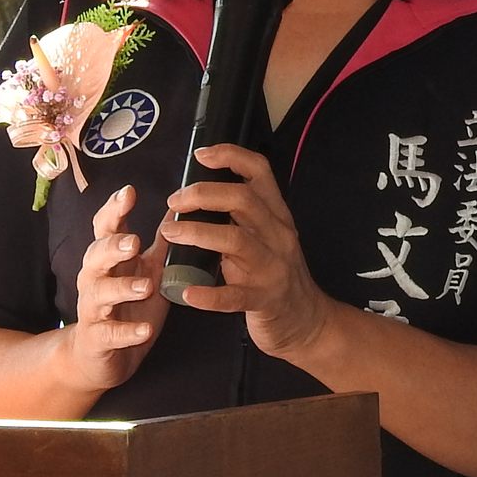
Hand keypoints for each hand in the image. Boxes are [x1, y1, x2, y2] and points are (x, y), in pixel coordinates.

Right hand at [58, 185, 168, 394]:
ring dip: (122, 288)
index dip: (114, 209)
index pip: (106, 227)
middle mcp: (96, 279)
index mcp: (110, 259)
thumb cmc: (128, 306)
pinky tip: (144, 330)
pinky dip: (128, 332)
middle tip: (133, 241)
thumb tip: (178, 207)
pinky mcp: (98, 339)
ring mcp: (94, 310)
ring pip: (100, 293)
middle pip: (96, 255)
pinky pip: (110, 334)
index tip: (129, 192)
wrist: (100, 357)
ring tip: (145, 287)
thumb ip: (161, 243)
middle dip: (113, 247)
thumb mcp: (148, 271)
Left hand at [160, 145, 337, 362]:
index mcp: (277, 216)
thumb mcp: (266, 239)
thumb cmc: (277, 276)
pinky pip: (234, 296)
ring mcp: (274, 268)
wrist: (307, 321)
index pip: (260, 172)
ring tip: (169, 234)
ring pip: (236, 240)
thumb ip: (241, 219)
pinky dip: (209, 295)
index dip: (231, 156)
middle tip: (173, 202)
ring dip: (198, 233)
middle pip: (243, 200)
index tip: (200, 155)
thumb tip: (198, 196)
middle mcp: (278, 235)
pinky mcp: (265, 300)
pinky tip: (187, 293)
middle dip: (203, 195)